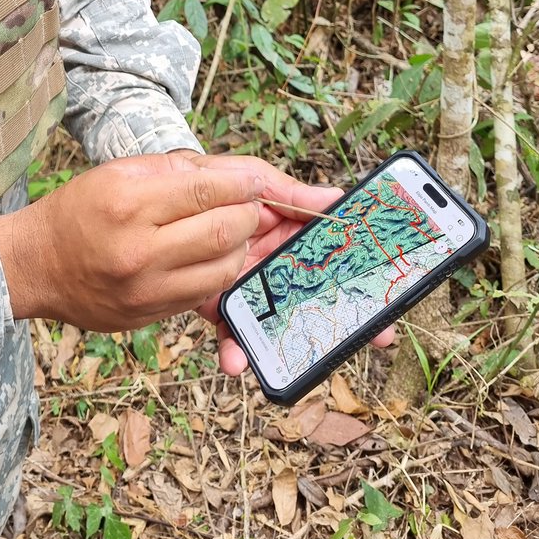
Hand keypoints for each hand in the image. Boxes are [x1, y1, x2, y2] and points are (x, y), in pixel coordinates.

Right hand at [0, 151, 262, 330]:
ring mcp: (146, 289)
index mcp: (129, 203)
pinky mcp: (150, 316)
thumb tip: (233, 174)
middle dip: (248, 215)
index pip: (207, 190)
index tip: (259, 181)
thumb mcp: (119, 172)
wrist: (36, 265)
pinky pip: (205, 294)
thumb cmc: (78, 210)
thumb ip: (177, 170)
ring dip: (240, 246)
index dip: (244, 184)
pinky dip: (220, 272)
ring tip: (231, 229)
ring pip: (224, 268)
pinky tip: (213, 256)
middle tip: (248, 205)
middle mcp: (139, 249)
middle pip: (225, 231)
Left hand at [193, 155, 395, 375]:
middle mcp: (270, 260)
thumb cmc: (204, 182)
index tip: (389, 289)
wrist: (149, 201)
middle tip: (378, 335)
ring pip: (279, 317)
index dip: (360, 267)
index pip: (330, 248)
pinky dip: (235, 347)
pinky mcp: (213, 302)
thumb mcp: (247, 177)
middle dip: (346, 314)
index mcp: (284, 229)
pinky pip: (230, 328)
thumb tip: (335, 198)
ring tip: (312, 359)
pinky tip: (237, 361)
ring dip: (296, 342)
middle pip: (315, 290)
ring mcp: (244, 283)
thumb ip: (285, 190)